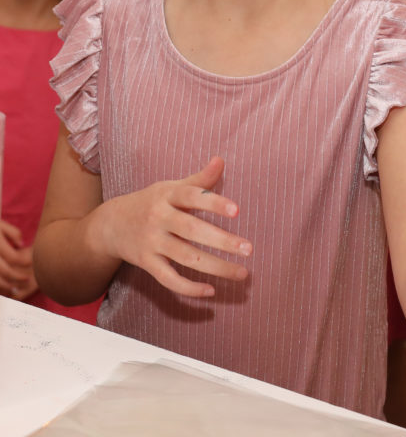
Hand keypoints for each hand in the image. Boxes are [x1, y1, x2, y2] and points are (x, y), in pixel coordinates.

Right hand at [0, 220, 35, 297]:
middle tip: (27, 279)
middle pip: (4, 271)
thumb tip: (22, 244)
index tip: (31, 262)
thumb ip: (13, 233)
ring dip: (6, 285)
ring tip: (14, 288)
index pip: (13, 257)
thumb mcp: (0, 224)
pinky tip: (3, 287)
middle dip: (17, 277)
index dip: (24, 261)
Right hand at [93, 157, 251, 297]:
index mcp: (167, 196)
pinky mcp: (146, 263)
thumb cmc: (150, 202)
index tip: (237, 210)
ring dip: (216, 267)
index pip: (191, 196)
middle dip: (222, 241)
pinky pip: (169, 279)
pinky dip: (189, 288)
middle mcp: (158, 218)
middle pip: (192, 230)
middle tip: (248, 249)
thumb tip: (221, 159)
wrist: (111, 224)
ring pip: (186, 257)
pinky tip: (211, 291)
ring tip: (242, 273)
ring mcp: (152, 242)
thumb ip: (198, 179)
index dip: (213, 202)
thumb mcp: (170, 187)